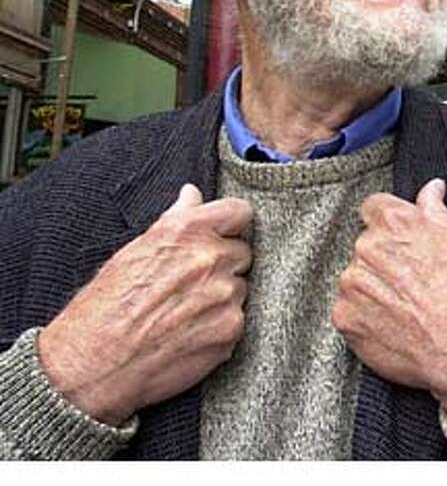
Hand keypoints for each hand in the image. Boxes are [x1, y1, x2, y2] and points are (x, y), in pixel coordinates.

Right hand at [38, 184, 251, 425]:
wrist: (91, 366)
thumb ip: (175, 219)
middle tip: (191, 285)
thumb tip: (192, 193)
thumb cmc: (103, 307)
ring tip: (184, 313)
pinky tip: (189, 334)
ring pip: (240, 288)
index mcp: (187, 231)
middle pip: (242, 252)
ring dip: (222, 297)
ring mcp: (225, 295)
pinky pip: (238, 320)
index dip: (232, 225)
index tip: (224, 236)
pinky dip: (220, 326)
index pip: (239, 212)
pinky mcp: (231, 329)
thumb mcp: (133, 251)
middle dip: (223, 265)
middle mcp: (211, 258)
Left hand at [333, 179, 446, 426]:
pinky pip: (349, 310)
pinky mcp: (345, 317)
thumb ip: (434, 212)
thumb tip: (432, 188)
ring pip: (356, 279)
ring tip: (406, 308)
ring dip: (373, 290)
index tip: (402, 243)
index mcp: (396, 223)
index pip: (374, 207)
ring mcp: (353, 284)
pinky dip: (366, 317)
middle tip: (412, 283)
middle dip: (384, 261)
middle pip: (365, 245)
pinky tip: (394, 326)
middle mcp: (368, 248)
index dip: (390, 227)